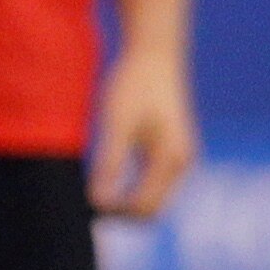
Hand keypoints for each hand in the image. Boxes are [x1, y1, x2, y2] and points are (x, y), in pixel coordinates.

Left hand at [88, 47, 197, 219]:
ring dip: (128, 204)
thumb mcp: (117, 124)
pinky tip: (109, 182)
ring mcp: (182, 158)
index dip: (114, 214)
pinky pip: (155, 185)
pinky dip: (134, 191)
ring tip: (96, 197)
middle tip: (88, 209)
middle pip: (153, 210)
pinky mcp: (174, 151)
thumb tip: (99, 201)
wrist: (155, 54)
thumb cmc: (133, 84)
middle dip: (123, 215)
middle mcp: (183, 163)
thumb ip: (110, 163)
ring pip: (155, 199)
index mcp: (171, 158)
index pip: (144, 207)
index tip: (86, 207)